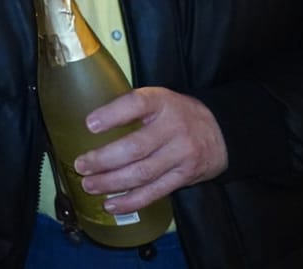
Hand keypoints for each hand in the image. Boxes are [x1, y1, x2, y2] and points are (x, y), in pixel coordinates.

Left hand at [76, 87, 228, 212]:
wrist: (221, 132)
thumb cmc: (176, 113)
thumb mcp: (158, 99)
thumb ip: (131, 108)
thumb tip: (89, 124)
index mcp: (161, 102)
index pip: (136, 104)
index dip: (112, 115)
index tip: (89, 125)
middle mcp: (173, 128)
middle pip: (135, 147)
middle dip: (103, 159)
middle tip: (81, 165)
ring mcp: (180, 155)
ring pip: (142, 173)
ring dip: (112, 183)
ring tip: (89, 185)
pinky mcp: (184, 177)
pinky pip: (155, 192)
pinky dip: (131, 201)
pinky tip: (111, 204)